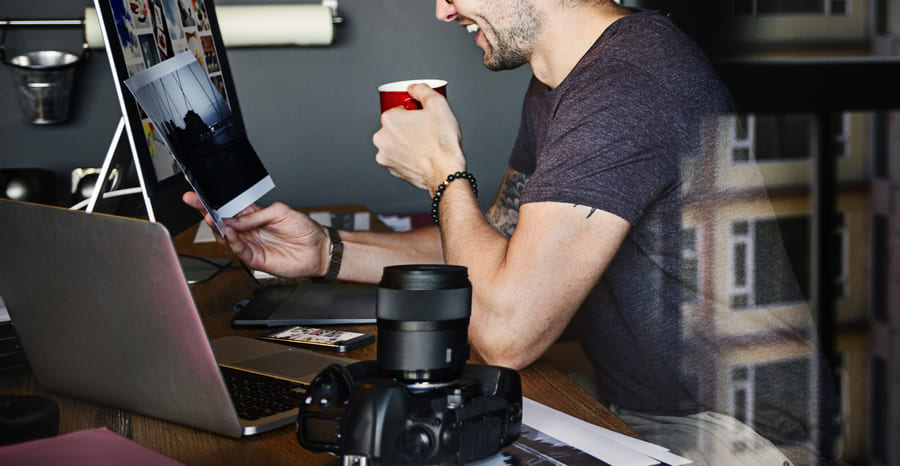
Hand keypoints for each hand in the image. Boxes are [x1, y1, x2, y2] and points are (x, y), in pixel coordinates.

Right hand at [182, 192, 329, 277]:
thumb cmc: (304, 229)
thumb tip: (236, 219)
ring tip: (213, 218)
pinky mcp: (255, 258)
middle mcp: (249, 230)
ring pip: (226, 237)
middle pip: (221, 221)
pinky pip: (239, 250)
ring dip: (218, 228)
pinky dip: (232, 242)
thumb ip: (257, 215)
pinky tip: (229, 233)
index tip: (198, 191)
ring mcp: (251, 244)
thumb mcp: (281, 211)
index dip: (213, 199)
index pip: (228, 206)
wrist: (318, 248)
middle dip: (206, 210)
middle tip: (195, 202)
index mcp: (253, 215)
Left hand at [373, 83, 465, 194]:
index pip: (399, 108)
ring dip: (406, 141)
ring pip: (396, 142)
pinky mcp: (392, 169)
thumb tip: (414, 88)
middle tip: (426, 131)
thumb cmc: (442, 143)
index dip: (414, 112)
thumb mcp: (438, 105)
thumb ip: (422, 90)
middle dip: (408, 126)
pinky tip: (421, 156)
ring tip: (424, 145)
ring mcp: (385, 155)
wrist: (445, 172)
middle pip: (396, 125)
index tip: (423, 118)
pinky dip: (407, 156)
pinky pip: (398, 157)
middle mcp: (381, 137)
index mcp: (389, 119)